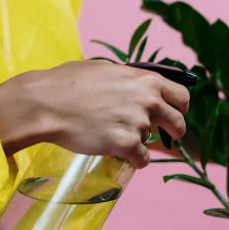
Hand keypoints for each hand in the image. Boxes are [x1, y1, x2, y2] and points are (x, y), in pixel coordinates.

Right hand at [0, 60, 189, 167]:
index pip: (181, 95)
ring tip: (120, 140)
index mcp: (145, 79)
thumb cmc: (68, 82)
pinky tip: (123, 157)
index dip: (179, 106)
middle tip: (165, 136)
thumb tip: (134, 85)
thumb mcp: (104, 69)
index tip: (174, 113)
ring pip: (153, 142)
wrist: (47, 103)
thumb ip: (127, 79)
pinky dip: (135, 161)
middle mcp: (148, 100)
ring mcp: (138, 123)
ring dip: (140, 143)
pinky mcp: (126, 144)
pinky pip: (143, 159)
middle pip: (178, 121)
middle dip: (174, 130)